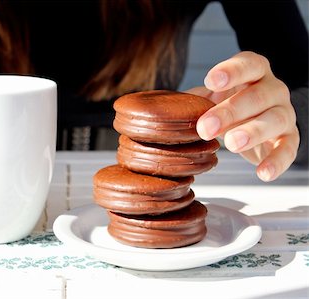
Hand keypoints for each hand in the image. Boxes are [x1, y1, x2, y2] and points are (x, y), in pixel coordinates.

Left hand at [189, 51, 298, 181]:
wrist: (257, 121)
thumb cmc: (229, 105)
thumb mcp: (210, 98)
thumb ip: (191, 100)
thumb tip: (157, 110)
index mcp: (253, 72)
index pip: (248, 64)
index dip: (231, 71)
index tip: (210, 80)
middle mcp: (272, 89)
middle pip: (257, 96)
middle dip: (231, 111)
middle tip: (206, 127)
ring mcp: (283, 113)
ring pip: (274, 119)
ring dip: (253, 131)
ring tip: (233, 144)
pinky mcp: (289, 137)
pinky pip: (288, 149)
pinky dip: (277, 161)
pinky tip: (262, 173)